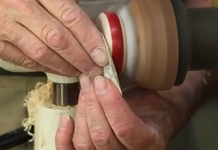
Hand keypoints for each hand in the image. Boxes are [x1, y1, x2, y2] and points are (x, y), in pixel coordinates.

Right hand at [0, 0, 107, 75]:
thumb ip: (66, 4)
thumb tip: (93, 35)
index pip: (70, 14)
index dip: (89, 39)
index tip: (101, 54)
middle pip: (57, 37)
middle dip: (80, 57)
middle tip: (93, 68)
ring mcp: (1, 20)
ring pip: (41, 52)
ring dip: (64, 66)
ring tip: (77, 71)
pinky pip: (25, 60)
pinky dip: (44, 67)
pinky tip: (56, 68)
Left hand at [56, 76, 176, 149]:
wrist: (153, 118)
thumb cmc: (151, 106)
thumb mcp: (149, 95)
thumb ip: (129, 92)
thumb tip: (104, 74)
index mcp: (149, 141)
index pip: (125, 128)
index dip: (110, 103)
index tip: (102, 81)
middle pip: (101, 136)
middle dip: (92, 104)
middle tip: (89, 81)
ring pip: (85, 143)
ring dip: (80, 113)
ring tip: (83, 91)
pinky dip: (64, 137)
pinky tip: (66, 119)